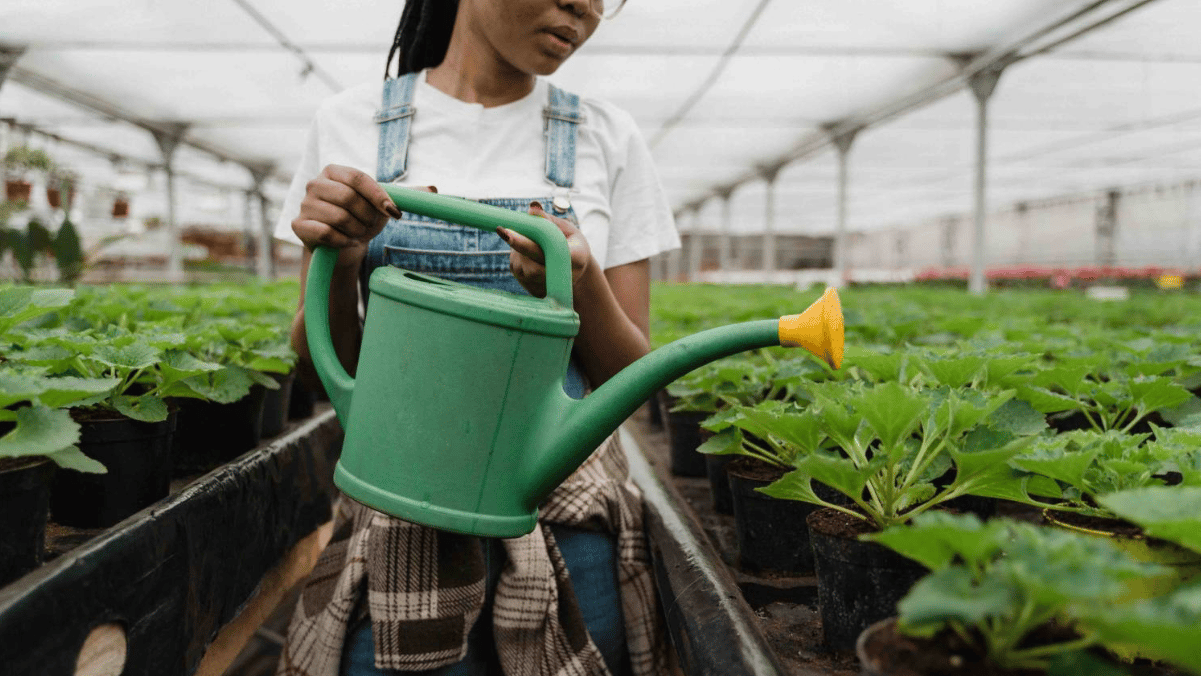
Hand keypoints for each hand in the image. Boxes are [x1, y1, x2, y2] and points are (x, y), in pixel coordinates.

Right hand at [291, 164, 434, 269]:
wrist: (342, 245)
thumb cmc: (362, 219)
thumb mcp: (383, 206)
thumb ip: (404, 196)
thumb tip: (434, 190)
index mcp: (335, 171)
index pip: (359, 178)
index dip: (379, 196)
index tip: (394, 212)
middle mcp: (315, 183)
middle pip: (348, 198)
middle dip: (367, 217)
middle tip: (370, 226)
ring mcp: (304, 204)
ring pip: (338, 217)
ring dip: (356, 231)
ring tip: (357, 233)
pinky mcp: (298, 225)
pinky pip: (326, 233)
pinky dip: (343, 241)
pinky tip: (346, 241)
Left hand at [497, 202, 590, 298]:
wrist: (575, 270)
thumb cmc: (570, 243)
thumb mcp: (565, 228)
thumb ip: (548, 220)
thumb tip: (532, 207)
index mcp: (576, 259)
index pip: (548, 252)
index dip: (525, 243)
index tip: (506, 232)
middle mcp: (563, 278)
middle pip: (532, 266)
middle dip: (517, 246)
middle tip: (502, 230)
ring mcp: (549, 287)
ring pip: (523, 268)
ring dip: (519, 252)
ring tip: (530, 242)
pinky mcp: (536, 291)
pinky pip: (519, 271)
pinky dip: (519, 259)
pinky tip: (529, 255)